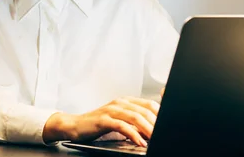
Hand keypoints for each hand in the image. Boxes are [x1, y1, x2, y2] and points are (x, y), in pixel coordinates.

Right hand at [43, 97, 159, 146]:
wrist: (74, 125)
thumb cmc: (98, 125)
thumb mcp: (119, 120)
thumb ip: (134, 122)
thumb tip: (152, 130)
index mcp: (126, 101)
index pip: (149, 104)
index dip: (161, 114)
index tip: (168, 125)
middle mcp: (120, 102)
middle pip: (145, 110)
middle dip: (157, 123)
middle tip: (164, 134)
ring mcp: (111, 110)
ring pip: (135, 117)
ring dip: (148, 129)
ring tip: (155, 139)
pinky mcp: (103, 120)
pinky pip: (122, 126)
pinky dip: (133, 134)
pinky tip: (139, 142)